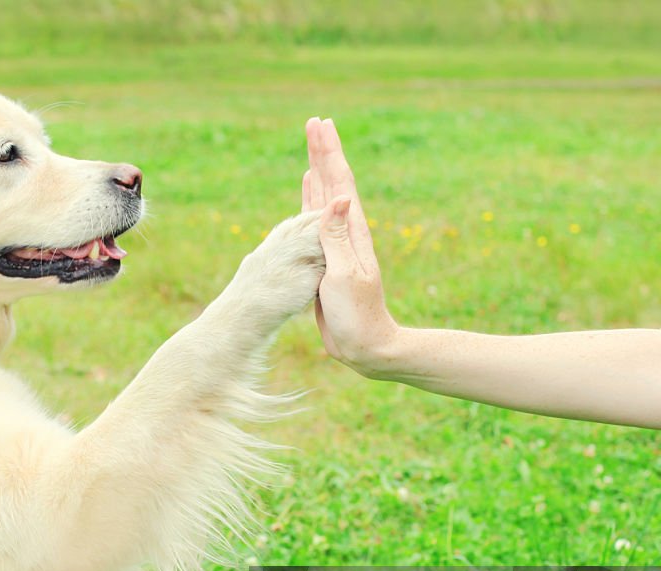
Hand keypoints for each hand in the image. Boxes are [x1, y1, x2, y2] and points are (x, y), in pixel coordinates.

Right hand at [302, 118, 398, 376]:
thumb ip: (338, 238)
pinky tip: (308, 191)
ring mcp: (338, 244)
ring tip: (312, 148)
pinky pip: (315, 220)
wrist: (365, 344)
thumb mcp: (345, 275)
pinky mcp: (327, 257)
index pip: (339, 183)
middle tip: (315, 123)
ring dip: (318, 171)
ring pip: (324, 198)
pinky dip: (311, 200)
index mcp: (352, 233)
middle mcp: (346, 232)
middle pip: (333, 183)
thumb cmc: (357, 315)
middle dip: (324, 152)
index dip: (329, 153)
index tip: (320, 125)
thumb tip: (339, 198)